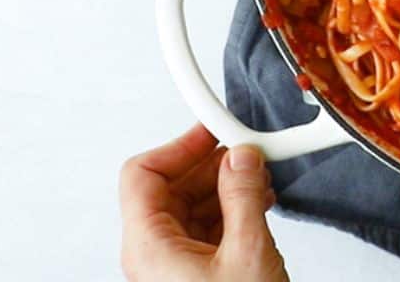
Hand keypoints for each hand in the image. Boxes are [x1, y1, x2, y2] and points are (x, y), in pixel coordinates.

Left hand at [119, 124, 287, 280]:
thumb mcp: (247, 252)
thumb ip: (243, 197)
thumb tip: (241, 157)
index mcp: (148, 247)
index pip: (142, 175)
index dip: (180, 147)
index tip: (213, 132)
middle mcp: (153, 254)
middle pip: (170, 188)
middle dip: (211, 165)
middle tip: (245, 153)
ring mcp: (173, 264)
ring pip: (190, 206)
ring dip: (226, 186)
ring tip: (258, 178)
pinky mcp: (195, 271)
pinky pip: (204, 226)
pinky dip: (231, 208)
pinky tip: (257, 202)